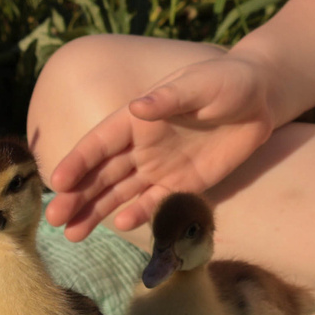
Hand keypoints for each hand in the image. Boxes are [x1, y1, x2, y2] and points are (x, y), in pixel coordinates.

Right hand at [45, 55, 278, 239]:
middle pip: (102, 174)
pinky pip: (156, 202)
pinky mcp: (184, 183)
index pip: (100, 143)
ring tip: (72, 234)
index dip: (78, 162)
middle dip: (78, 196)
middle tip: (54, 219)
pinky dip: (138, 214)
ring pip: (121, 193)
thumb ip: (169, 98)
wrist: (260, 99)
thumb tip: (137, 108)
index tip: (57, 182)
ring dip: (97, 211)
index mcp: (137, 119)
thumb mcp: (200, 85)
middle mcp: (141, 145)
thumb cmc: (227, 80)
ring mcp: (160, 166)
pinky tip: (120, 225)